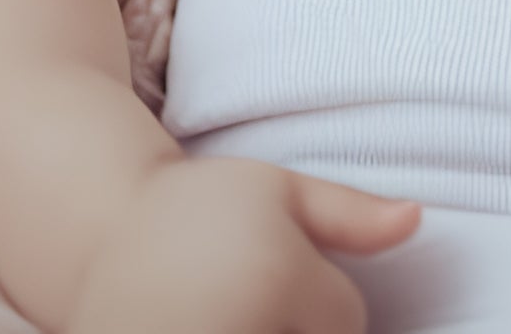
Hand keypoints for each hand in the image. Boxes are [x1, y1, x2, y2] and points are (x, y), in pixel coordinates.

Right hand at [68, 159, 417, 333]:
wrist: (92, 240)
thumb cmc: (193, 212)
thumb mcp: (273, 190)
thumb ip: (351, 212)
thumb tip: (418, 219)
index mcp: (278, 274)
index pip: (348, 321)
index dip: (318, 300)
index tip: (270, 274)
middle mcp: (244, 325)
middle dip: (291, 327)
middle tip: (241, 298)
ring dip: (266, 331)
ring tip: (222, 310)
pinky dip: (236, 332)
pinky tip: (204, 316)